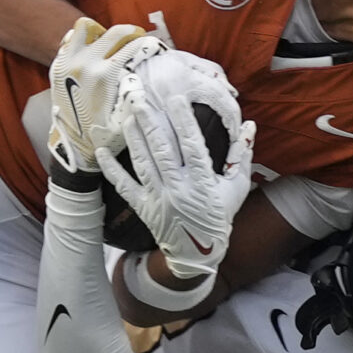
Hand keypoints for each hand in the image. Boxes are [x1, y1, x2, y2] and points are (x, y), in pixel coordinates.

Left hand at [48, 18, 164, 175]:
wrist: (72, 146)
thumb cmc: (102, 135)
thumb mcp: (127, 118)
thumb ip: (137, 94)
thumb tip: (147, 72)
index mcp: (104, 76)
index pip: (132, 46)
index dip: (146, 43)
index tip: (152, 45)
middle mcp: (84, 64)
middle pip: (113, 31)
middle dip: (130, 32)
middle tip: (136, 39)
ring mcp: (67, 63)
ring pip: (86, 27)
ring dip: (101, 32)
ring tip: (110, 43)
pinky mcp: (57, 66)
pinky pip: (70, 40)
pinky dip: (83, 40)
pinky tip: (92, 52)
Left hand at [97, 59, 255, 280]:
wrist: (198, 253)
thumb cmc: (219, 215)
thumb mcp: (237, 187)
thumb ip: (242, 156)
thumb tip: (250, 126)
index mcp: (203, 182)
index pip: (192, 146)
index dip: (184, 122)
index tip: (175, 100)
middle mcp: (179, 189)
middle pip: (162, 150)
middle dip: (150, 122)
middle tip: (138, 99)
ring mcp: (159, 199)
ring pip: (143, 163)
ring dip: (133, 138)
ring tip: (127, 115)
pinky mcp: (143, 207)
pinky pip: (124, 186)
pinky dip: (112, 170)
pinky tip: (103, 152)